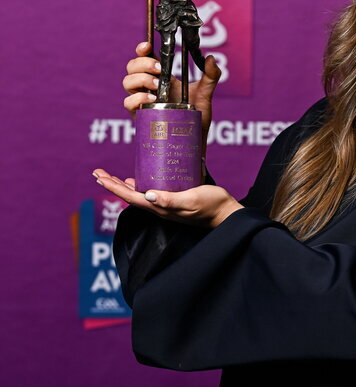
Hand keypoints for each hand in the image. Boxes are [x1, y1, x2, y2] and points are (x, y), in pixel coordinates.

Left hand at [92, 170, 243, 227]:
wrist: (226, 213)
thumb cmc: (211, 206)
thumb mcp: (192, 200)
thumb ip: (171, 200)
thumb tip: (149, 195)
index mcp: (161, 207)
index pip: (130, 197)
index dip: (113, 186)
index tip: (99, 176)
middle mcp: (160, 207)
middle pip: (130, 195)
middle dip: (112, 184)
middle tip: (97, 172)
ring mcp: (166, 204)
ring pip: (138, 194)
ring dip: (122, 185)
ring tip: (110, 176)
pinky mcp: (174, 200)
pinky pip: (150, 192)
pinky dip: (139, 185)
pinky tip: (137, 179)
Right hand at [122, 42, 220, 155]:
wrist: (194, 144)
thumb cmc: (197, 120)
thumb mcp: (205, 96)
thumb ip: (210, 77)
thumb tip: (211, 58)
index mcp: (161, 78)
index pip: (144, 58)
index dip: (141, 49)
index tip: (146, 46)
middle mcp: (149, 88)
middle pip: (132, 67)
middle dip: (142, 63)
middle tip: (158, 70)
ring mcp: (143, 102)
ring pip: (127, 82)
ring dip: (140, 79)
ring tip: (157, 86)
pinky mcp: (140, 117)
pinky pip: (128, 103)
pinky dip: (137, 98)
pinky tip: (151, 100)